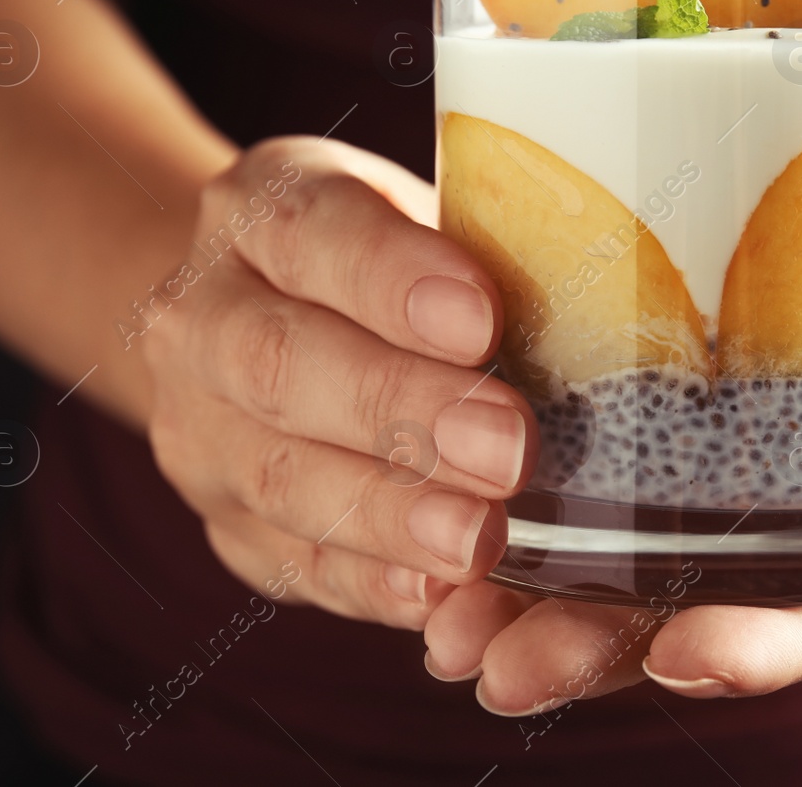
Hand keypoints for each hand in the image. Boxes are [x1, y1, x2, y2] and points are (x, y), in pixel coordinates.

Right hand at [143, 137, 534, 626]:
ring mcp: (198, 426)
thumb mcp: (420, 222)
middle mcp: (203, 314)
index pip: (310, 228)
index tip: (481, 319)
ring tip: (478, 538)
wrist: (258, 318)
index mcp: (259, 209)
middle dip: (400, 410)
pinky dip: (366, 581)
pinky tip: (431, 592)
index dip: (392, 278)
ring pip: (279, 474)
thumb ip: (479, 254)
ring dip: (388, 513)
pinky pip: (289, 561)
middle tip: (509, 449)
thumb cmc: (386, 265)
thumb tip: (603, 310)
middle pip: (282, 362)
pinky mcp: (225, 520)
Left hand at [421, 157, 801, 708]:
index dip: (752, 648)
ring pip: (610, 552)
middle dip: (591, 646)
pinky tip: (439, 486)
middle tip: (499, 667)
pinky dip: (511, 479)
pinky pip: (579, 451)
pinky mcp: (657, 403)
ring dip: (524, 589)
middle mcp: (780, 540)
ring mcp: (711, 478)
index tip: (681, 656)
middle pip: (683, 611)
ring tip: (441, 617)